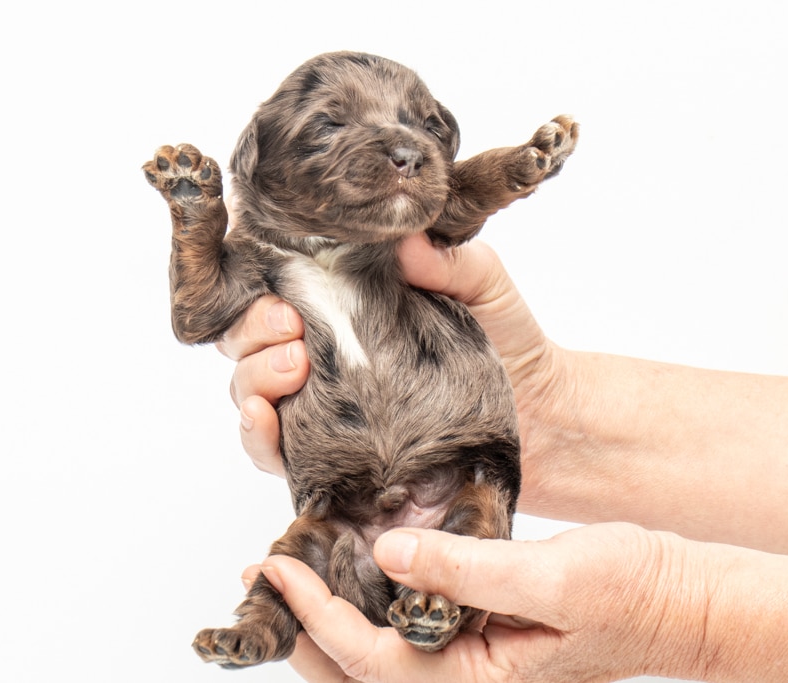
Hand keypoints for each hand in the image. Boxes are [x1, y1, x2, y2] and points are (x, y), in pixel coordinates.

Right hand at [218, 233, 556, 477]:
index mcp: (343, 306)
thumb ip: (451, 259)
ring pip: (248, 390)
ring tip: (293, 368)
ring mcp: (318, 406)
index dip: (261, 292)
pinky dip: (255, 435)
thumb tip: (404, 240)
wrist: (542, 417)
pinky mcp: (325, 456)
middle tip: (292, 329)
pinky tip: (265, 419)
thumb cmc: (508, 343)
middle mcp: (319, 354)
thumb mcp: (483, 285)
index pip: (274, 291)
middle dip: (253, 333)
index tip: (286, 297)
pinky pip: (269, 450)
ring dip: (253, 379)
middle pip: (245, 341)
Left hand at [246, 523, 704, 681]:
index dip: (316, 616)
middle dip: (304, 629)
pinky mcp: (477, 636)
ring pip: (377, 655)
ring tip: (289, 575)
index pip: (371, 660)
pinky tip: (353, 569)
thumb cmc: (632, 593)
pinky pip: (407, 630)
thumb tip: (386, 557)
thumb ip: (466, 571)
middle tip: (263, 576)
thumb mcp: (552, 579)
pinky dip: (370, 603)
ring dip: (329, 620)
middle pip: (359, 671)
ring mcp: (469, 663)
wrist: (680, 598)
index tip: (279, 569)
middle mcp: (465, 681)